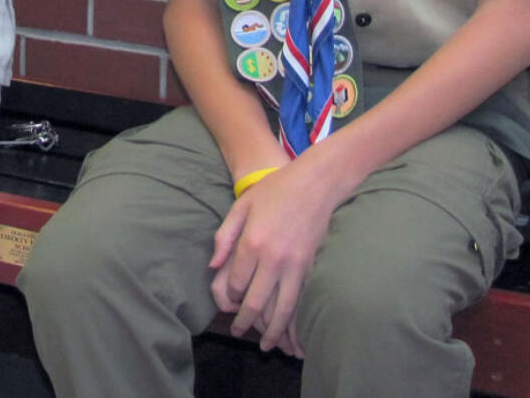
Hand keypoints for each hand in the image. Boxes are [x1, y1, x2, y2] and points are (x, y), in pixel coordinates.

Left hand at [208, 157, 338, 355]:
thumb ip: (224, 236)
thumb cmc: (275, 190)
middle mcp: (272, 259)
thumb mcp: (242, 205)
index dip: (229, 297)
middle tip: (239, 333)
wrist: (316, 183)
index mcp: (252, 243)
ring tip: (267, 347)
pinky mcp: (311, 268)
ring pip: (281, 310)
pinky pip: (300, 302)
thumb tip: (213, 266)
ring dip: (272, 332)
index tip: (228, 302)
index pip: (236, 284)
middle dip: (246, 323)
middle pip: (256, 303)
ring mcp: (294, 265)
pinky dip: (296, 322)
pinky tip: (292, 335)